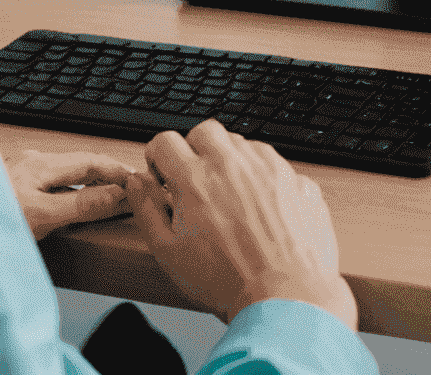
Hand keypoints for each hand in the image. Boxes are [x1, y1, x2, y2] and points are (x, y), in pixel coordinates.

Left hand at [5, 148, 135, 240]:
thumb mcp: (39, 218)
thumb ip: (79, 206)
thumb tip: (115, 195)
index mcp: (40, 165)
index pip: (92, 162)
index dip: (118, 172)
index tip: (139, 182)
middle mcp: (32, 162)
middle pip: (81, 163)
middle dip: (109, 173)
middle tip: (132, 186)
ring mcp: (22, 173)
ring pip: (67, 171)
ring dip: (92, 179)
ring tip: (111, 190)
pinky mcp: (15, 185)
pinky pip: (53, 180)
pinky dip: (72, 187)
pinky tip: (75, 196)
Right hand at [124, 120, 356, 331]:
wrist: (284, 299)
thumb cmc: (226, 281)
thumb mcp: (168, 252)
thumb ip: (146, 209)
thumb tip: (137, 182)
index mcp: (195, 178)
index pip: (165, 141)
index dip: (158, 158)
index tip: (163, 176)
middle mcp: (231, 163)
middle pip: (204, 131)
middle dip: (194, 150)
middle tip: (195, 180)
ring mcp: (266, 167)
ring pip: (240, 142)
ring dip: (229, 159)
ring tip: (228, 195)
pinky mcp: (293, 178)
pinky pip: (271, 159)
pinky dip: (260, 172)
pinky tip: (258, 202)